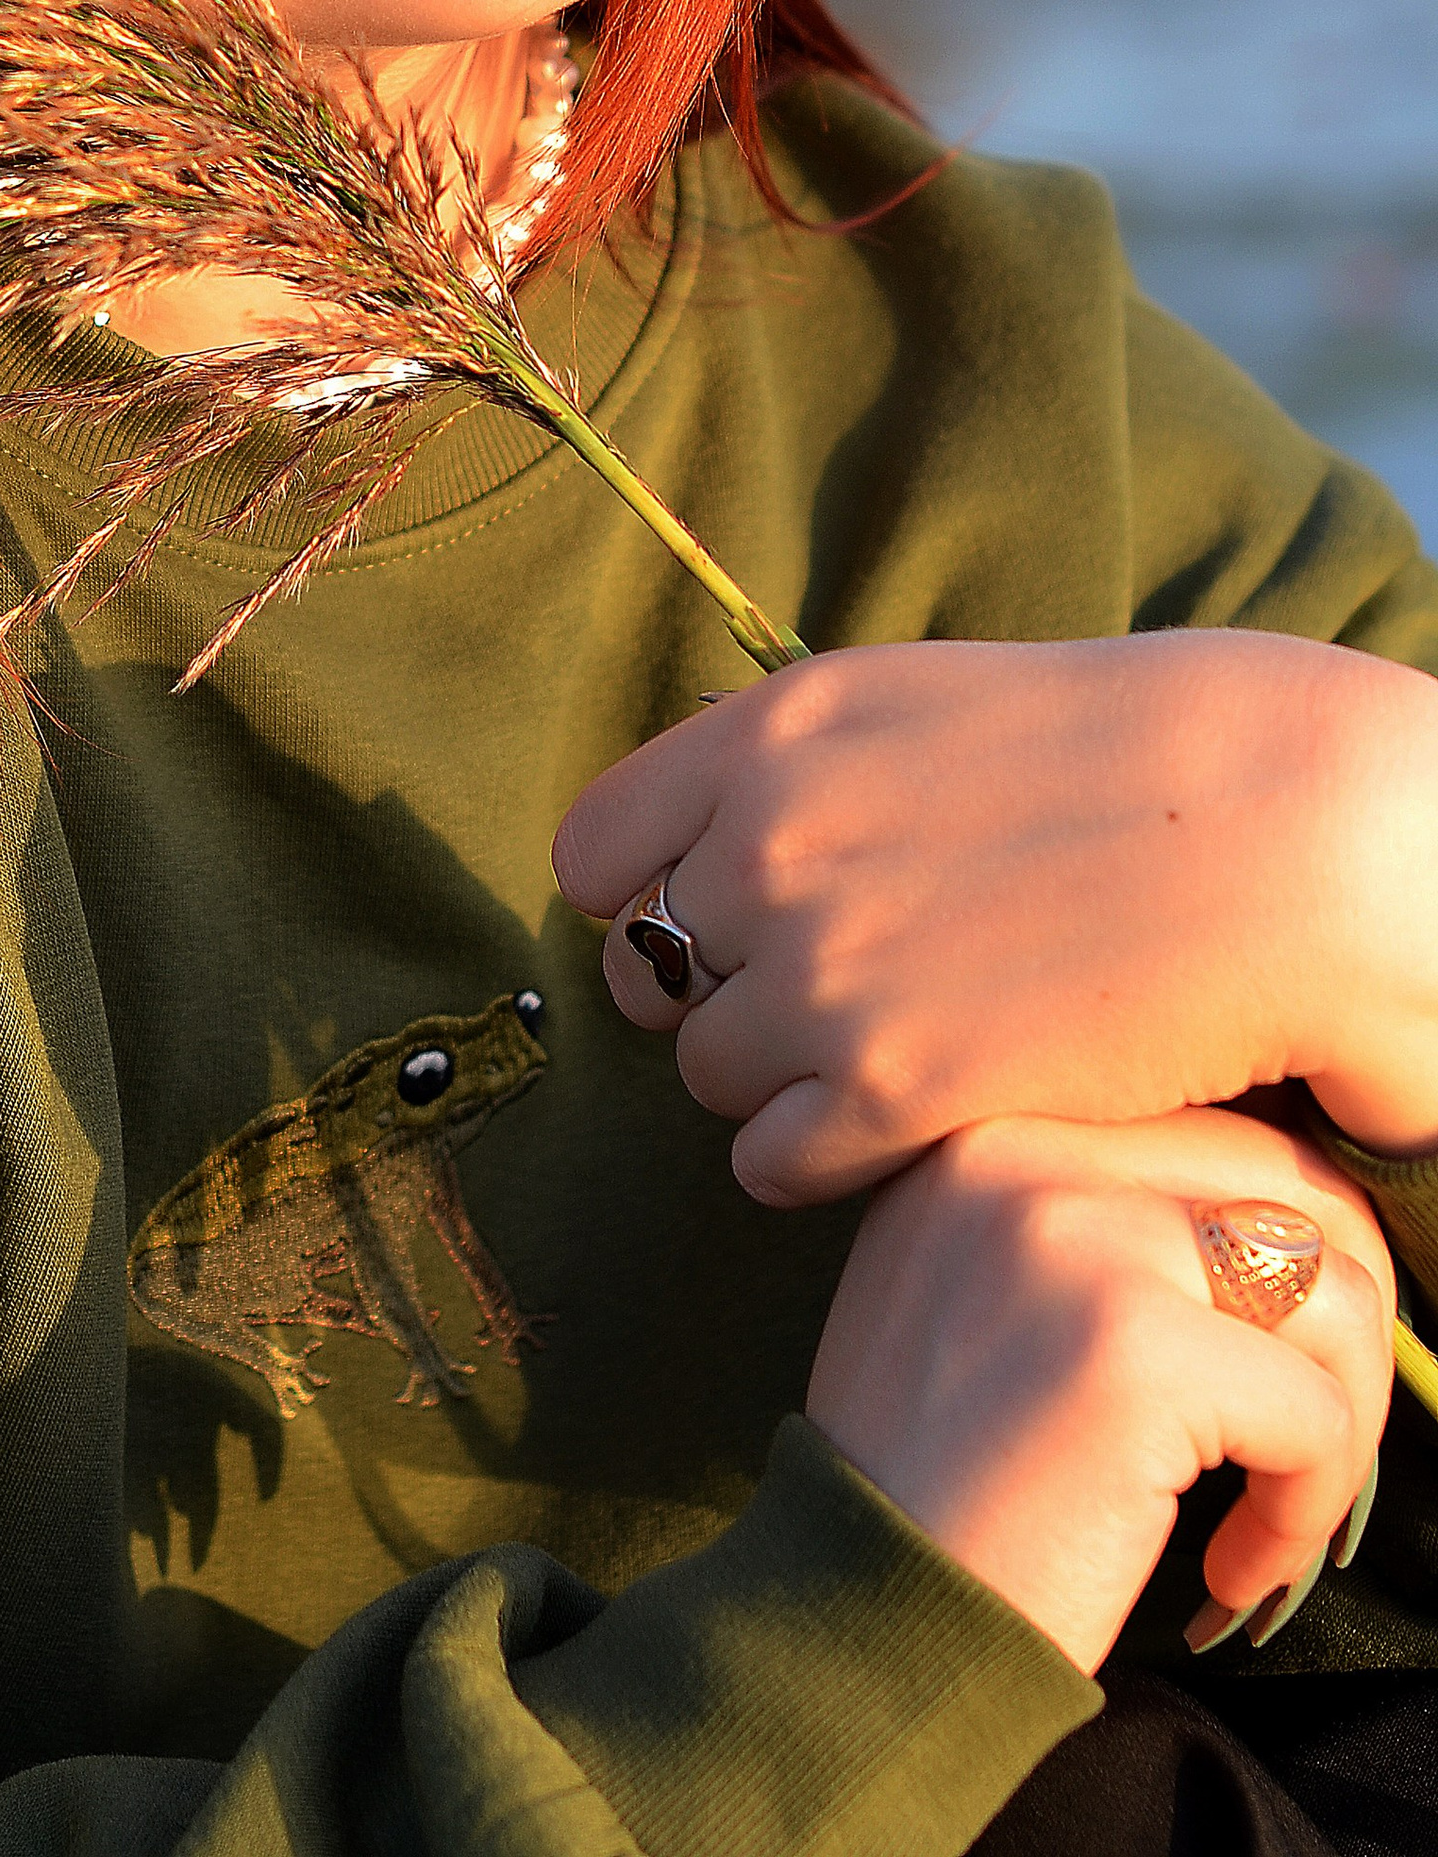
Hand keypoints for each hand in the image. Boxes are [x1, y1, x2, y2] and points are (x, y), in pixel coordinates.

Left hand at [551, 633, 1437, 1203]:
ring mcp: (816, 971)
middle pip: (647, 974)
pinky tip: (899, 1126)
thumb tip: (727, 836)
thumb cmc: (1123, 758)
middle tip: (820, 1000)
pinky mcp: (887, 1088)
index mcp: (769, 737)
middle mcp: (764, 846)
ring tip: (883, 1060)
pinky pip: (770, 1161)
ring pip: (706, 1074)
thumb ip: (802, 770)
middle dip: (718, 995)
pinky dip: (818, 1159)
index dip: (643, 901)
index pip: (594, 855)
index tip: (709, 922)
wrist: (1274, 833)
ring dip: (775, 1083)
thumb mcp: (918, 706)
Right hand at [808, 1108, 1394, 1676]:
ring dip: (1339, 1427)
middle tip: (1308, 1441)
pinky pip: (1316, 1415)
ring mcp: (1078, 1237)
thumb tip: (1288, 1234)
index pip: (1213, 1127)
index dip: (1279, 1258)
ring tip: (1267, 1518)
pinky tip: (1229, 1569)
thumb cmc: (929, 1479)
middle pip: (1293, 1189)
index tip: (1267, 1364)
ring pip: (1332, 1293)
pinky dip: (1305, 1511)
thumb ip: (1090, 1222)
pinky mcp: (1134, 1347)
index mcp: (987, 1124)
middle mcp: (1024, 1147)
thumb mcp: (974, 1288)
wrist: (853, 1617)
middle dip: (1340, 1331)